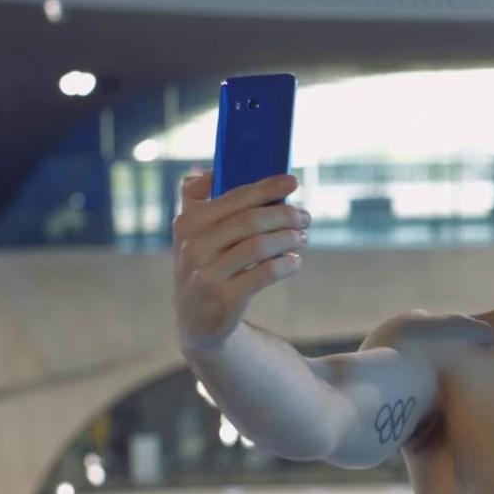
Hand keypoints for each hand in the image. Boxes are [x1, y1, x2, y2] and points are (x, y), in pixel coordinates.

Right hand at [172, 171, 309, 352]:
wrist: (196, 322)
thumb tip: (210, 171)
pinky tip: (295, 261)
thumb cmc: (205, 267)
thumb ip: (196, 200)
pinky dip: (286, 264)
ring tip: (302, 237)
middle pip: (250, 220)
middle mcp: (192, 247)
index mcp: (187, 224)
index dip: (266, 187)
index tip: (292, 182)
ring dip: (288, 238)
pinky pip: (264, 273)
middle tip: (305, 217)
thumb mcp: (191, 235)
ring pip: (259, 246)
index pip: (234, 197)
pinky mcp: (224, 299)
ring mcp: (206, 274)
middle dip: (285, 214)